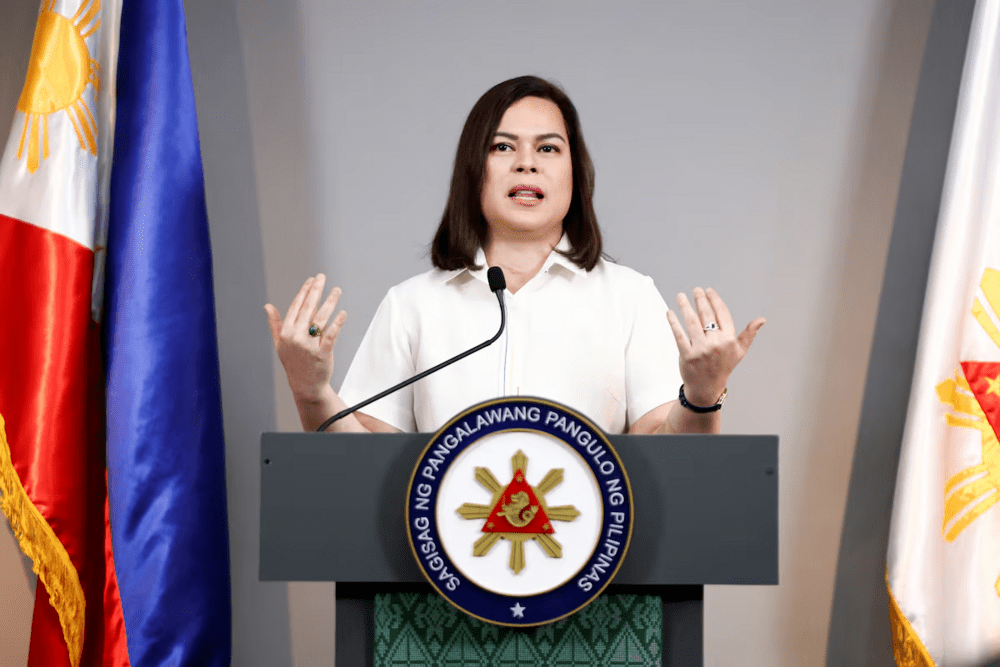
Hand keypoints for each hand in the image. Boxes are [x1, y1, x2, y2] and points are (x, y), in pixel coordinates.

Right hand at [264, 274, 347, 401]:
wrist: (305, 385)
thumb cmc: (293, 362)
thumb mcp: (280, 344)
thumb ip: (275, 324)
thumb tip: (267, 306)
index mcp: (286, 332)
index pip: (296, 306)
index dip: (304, 291)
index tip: (311, 279)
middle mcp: (296, 337)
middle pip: (308, 308)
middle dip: (316, 290)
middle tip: (322, 277)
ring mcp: (309, 345)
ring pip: (321, 318)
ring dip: (330, 302)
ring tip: (337, 290)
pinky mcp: (322, 353)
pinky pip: (331, 335)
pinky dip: (337, 323)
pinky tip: (343, 313)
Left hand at [666, 287, 764, 406]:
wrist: (707, 388)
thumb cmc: (723, 367)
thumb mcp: (739, 351)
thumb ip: (749, 334)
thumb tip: (762, 319)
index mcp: (729, 340)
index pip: (722, 314)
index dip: (714, 300)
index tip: (708, 290)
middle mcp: (716, 344)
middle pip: (706, 316)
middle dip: (700, 300)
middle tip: (695, 290)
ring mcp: (701, 350)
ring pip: (692, 322)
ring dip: (685, 306)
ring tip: (680, 296)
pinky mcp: (687, 356)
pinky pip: (679, 335)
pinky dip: (674, 322)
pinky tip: (670, 312)